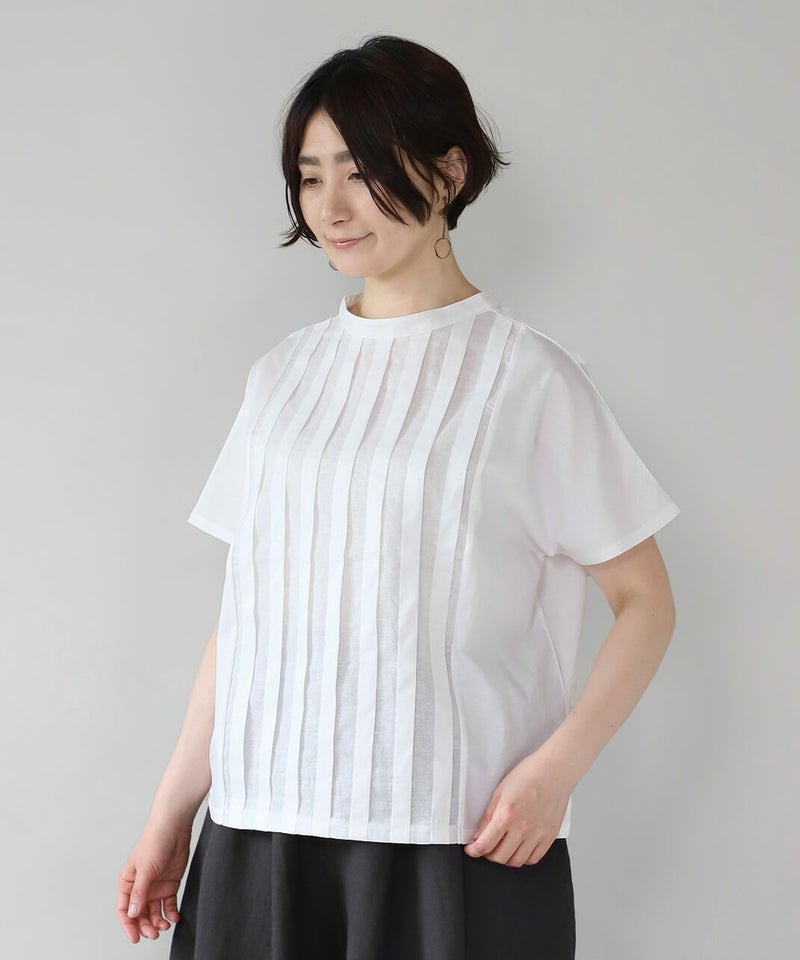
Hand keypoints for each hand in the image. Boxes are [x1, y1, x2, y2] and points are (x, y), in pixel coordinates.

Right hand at [116, 815, 192, 942]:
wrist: (175, 826)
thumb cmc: (155, 840)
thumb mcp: (145, 869)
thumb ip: (139, 892)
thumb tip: (132, 914)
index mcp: (128, 881)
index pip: (124, 909)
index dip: (128, 925)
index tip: (135, 937)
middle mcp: (140, 886)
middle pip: (139, 913)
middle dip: (145, 926)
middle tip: (153, 933)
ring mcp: (155, 886)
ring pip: (154, 911)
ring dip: (158, 922)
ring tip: (164, 926)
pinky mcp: (169, 884)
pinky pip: (168, 904)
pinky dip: (171, 913)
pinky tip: (174, 917)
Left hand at [462, 751, 573, 866]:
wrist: (553, 771)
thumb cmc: (528, 776)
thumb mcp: (500, 791)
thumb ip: (488, 816)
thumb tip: (478, 834)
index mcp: (507, 815)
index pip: (485, 844)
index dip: (474, 851)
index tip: (471, 850)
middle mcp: (522, 828)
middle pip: (500, 857)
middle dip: (488, 854)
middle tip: (486, 847)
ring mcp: (537, 834)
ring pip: (516, 861)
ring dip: (505, 858)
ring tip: (502, 847)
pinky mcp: (549, 836)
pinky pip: (534, 858)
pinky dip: (523, 858)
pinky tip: (519, 848)